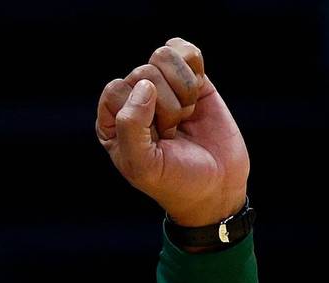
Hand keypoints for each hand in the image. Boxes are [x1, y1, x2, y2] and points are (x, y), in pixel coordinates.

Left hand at [95, 38, 248, 226]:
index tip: (157, 138)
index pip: (116, 89)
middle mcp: (132, 100)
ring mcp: (162, 86)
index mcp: (112, 121)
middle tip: (173, 133)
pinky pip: (185, 50)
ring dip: (183, 89)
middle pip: (143, 72)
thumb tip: (144, 85)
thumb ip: (131, 127)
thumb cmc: (174, 180)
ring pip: (164, 55)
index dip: (142, 111)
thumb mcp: (144, 165)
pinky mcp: (190, 78)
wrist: (216, 186)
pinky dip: (195, 70)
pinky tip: (198, 94)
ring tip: (185, 116)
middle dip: (167, 106)